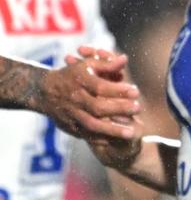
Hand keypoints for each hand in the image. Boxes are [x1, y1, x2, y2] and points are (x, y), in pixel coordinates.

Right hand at [68, 47, 142, 167]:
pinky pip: (85, 134)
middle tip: (138, 108)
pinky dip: (100, 138)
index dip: (119, 90)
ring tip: (132, 133)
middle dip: (119, 109)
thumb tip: (125, 59)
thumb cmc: (72, 75)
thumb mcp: (87, 65)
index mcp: (79, 82)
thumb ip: (107, 64)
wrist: (44, 92)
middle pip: (98, 107)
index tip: (136, 91)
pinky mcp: (68, 126)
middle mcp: (75, 99)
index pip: (100, 87)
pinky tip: (115, 140)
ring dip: (112, 130)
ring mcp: (71, 114)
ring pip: (92, 124)